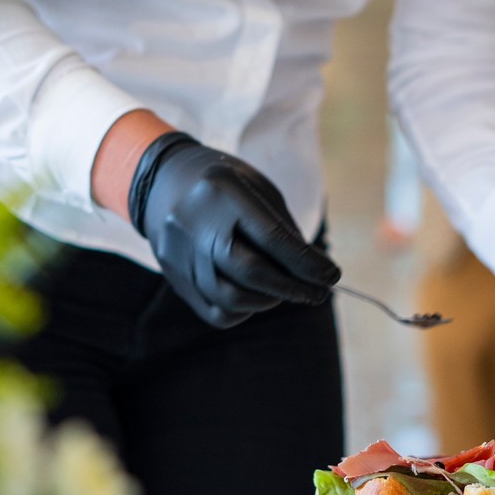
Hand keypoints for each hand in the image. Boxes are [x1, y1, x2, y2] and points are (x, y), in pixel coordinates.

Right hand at [129, 132, 339, 328]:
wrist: (163, 183)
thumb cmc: (225, 185)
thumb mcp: (258, 189)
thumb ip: (284, 229)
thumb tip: (314, 272)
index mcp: (221, 191)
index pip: (270, 237)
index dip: (306, 263)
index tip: (331, 277)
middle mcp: (194, 224)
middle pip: (248, 272)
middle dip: (290, 287)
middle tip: (316, 293)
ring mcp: (178, 254)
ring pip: (230, 298)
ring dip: (268, 300)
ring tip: (285, 290)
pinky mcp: (174, 277)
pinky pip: (214, 311)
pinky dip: (243, 310)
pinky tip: (256, 296)